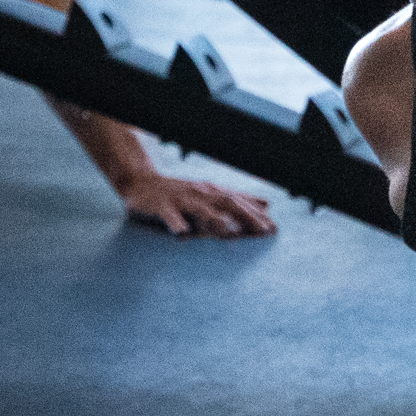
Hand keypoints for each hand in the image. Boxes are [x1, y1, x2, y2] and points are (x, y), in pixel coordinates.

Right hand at [121, 169, 276, 237]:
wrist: (141, 183)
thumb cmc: (181, 193)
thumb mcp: (210, 195)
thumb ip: (237, 201)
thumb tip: (268, 205)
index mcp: (212, 193)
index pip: (239, 202)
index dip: (257, 215)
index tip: (274, 229)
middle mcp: (200, 194)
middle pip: (226, 203)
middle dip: (246, 216)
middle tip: (262, 230)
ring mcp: (180, 199)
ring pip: (200, 209)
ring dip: (215, 219)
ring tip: (230, 231)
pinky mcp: (160, 205)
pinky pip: (168, 214)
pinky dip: (175, 222)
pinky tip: (181, 232)